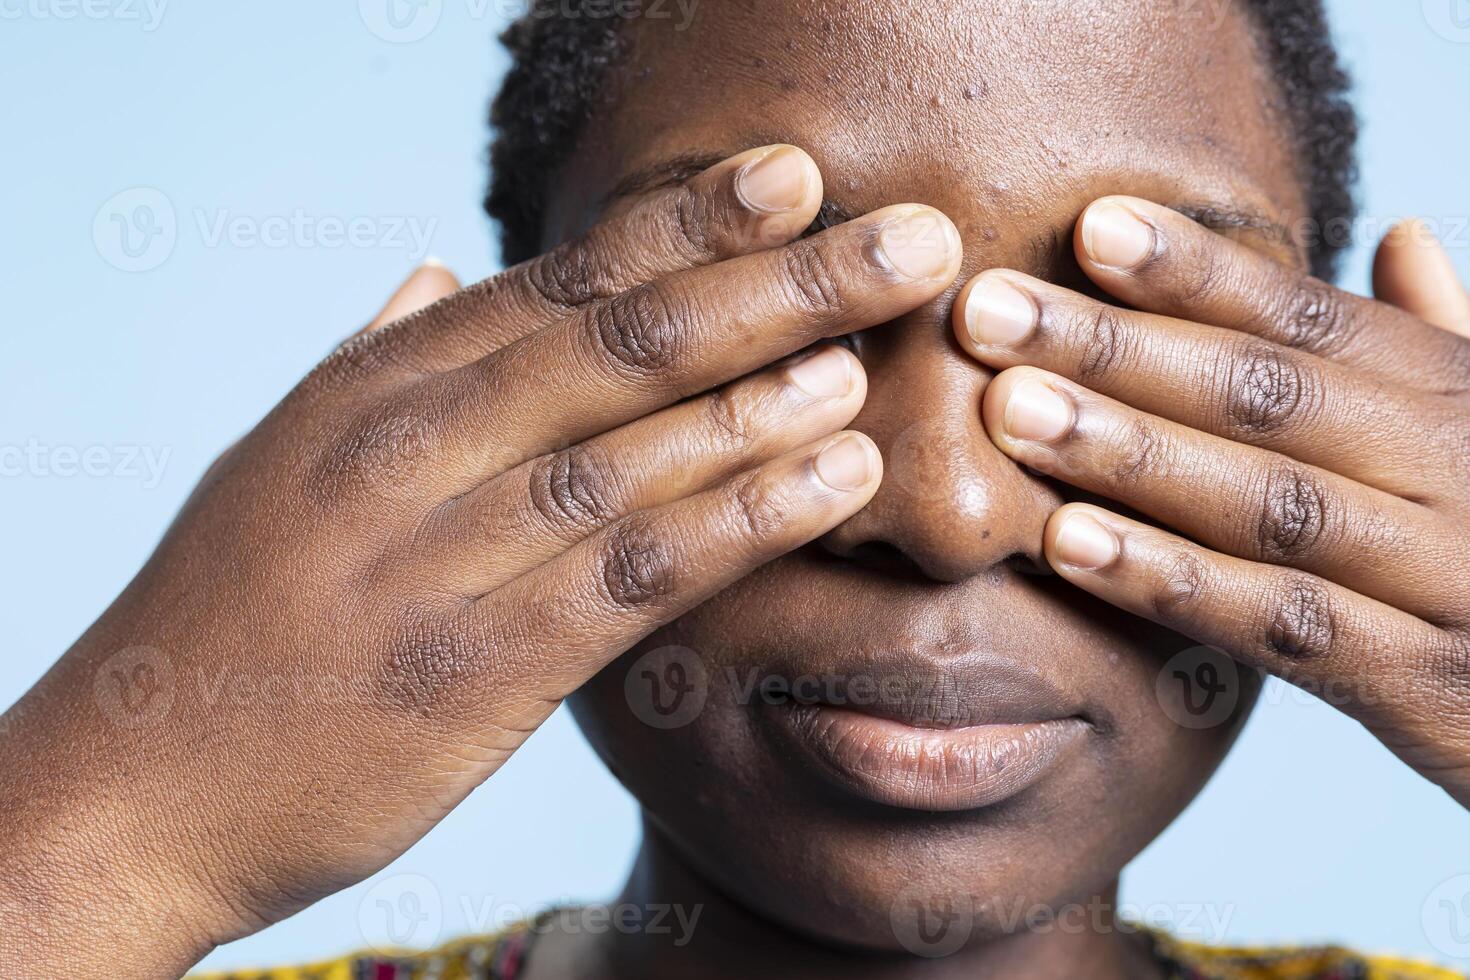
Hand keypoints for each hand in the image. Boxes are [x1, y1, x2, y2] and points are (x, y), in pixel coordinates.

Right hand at [0, 144, 961, 977]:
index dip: (686, 225)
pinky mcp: (470, 666)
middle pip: (620, 342)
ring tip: (879, 349)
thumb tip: (436, 271)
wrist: (127, 786)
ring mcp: (437, 554)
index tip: (792, 177)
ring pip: (634, 449)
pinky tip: (832, 481)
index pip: (557, 284)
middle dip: (774, 283)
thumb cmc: (224, 618)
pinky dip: (740, 519)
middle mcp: (408, 448)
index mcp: (373, 389)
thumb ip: (373, 358)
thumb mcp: (278, 459)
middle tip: (904, 240)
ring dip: (771, 395)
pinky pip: (631, 575)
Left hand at [954, 197, 1469, 806]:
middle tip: (987, 313)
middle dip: (1120, 349)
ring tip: (1010, 416)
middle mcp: (1461, 470)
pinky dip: (1175, 584)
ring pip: (1270, 502)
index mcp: (1463, 401)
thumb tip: (1404, 233)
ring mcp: (1454, 578)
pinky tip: (1070, 547)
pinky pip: (1285, 626)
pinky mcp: (1433, 689)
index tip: (1087, 227)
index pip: (1314, 318)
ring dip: (1132, 454)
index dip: (1198, 271)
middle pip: (1270, 394)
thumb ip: (1449, 343)